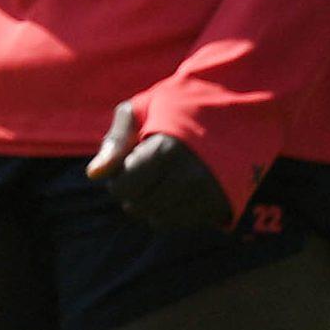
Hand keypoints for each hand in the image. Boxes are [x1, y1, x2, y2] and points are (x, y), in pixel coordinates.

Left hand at [85, 101, 232, 230]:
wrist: (236, 108)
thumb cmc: (180, 106)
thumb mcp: (142, 109)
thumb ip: (115, 141)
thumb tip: (93, 175)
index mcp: (167, 150)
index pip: (123, 187)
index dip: (118, 176)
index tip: (129, 160)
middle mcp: (188, 178)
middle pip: (138, 207)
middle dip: (133, 190)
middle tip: (146, 168)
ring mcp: (206, 195)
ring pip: (157, 219)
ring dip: (151, 203)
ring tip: (162, 177)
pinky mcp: (219, 206)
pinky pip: (180, 223)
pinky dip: (171, 210)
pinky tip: (177, 188)